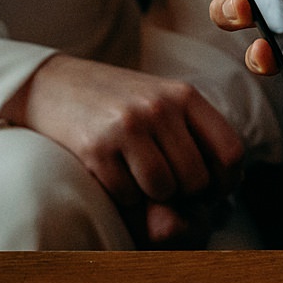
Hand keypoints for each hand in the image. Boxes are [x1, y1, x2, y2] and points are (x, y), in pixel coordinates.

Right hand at [0, 53, 243, 232]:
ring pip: (164, 190)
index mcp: (183, 95)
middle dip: (184, 195)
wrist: (52, 85)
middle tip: (166, 187)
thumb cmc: (116, 101)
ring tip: (137, 177)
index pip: (230, 152)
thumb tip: (230, 184)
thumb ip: (193, 133)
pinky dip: (123, 197)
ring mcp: (128, 125)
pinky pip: (127, 196)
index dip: (226, 182)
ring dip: (152, 197)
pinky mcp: (96, 147)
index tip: (212, 191)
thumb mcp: (161, 101)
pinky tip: (112, 175)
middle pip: (197, 179)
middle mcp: (160, 107)